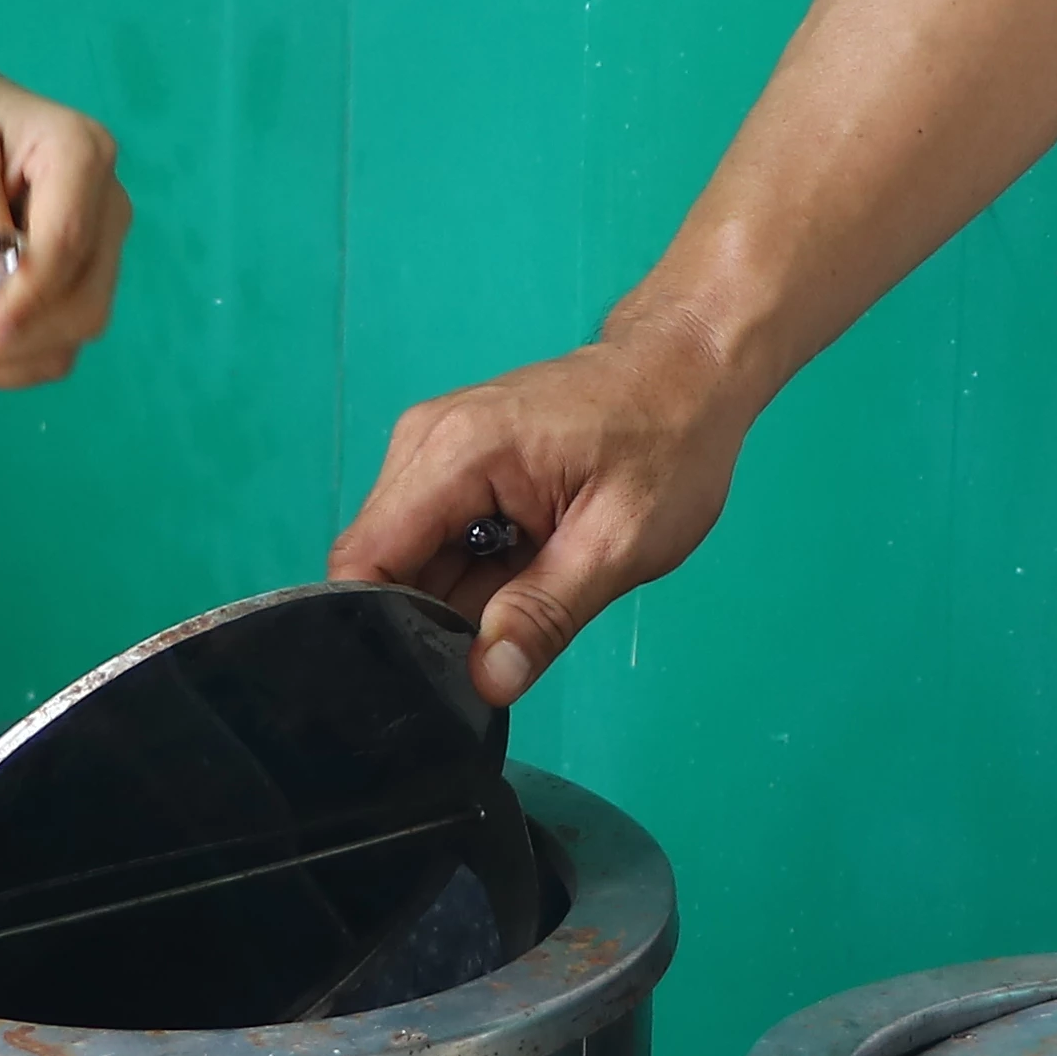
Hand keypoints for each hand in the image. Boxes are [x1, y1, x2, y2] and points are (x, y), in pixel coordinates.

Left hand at [0, 27, 132, 385]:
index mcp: (82, 153)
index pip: (69, 242)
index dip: (26, 297)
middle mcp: (106, 201)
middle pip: (86, 296)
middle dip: (21, 332)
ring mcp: (100, 243)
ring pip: (82, 325)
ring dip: (19, 351)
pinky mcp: (83, 276)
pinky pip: (66, 340)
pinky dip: (22, 358)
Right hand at [330, 314, 754, 708]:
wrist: (690, 372)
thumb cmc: (668, 444)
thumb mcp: (619, 543)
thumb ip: (545, 614)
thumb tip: (485, 682)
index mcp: (457, 452)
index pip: (366, 558)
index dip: (380, 630)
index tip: (423, 684)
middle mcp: (426, 444)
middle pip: (383, 565)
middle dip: (425, 623)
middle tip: (498, 659)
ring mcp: (436, 451)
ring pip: (411, 560)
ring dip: (455, 600)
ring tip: (524, 613)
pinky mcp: (455, 465)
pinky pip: (438, 541)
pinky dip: (472, 575)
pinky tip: (523, 581)